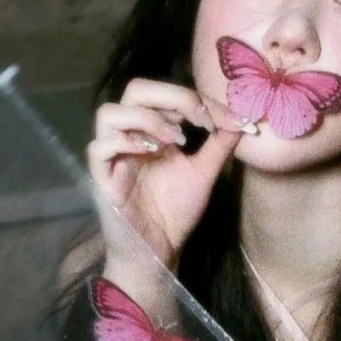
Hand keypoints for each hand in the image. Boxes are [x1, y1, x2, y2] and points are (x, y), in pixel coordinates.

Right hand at [86, 78, 251, 270]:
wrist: (160, 250)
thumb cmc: (176, 210)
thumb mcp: (205, 171)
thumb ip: (221, 143)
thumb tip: (243, 118)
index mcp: (154, 131)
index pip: (166, 94)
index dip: (197, 98)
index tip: (226, 119)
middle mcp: (131, 137)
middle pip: (136, 90)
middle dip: (172, 96)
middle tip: (199, 120)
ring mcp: (113, 157)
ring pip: (108, 113)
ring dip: (147, 118)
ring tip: (176, 140)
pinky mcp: (102, 180)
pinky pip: (98, 149)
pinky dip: (124, 142)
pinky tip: (152, 153)